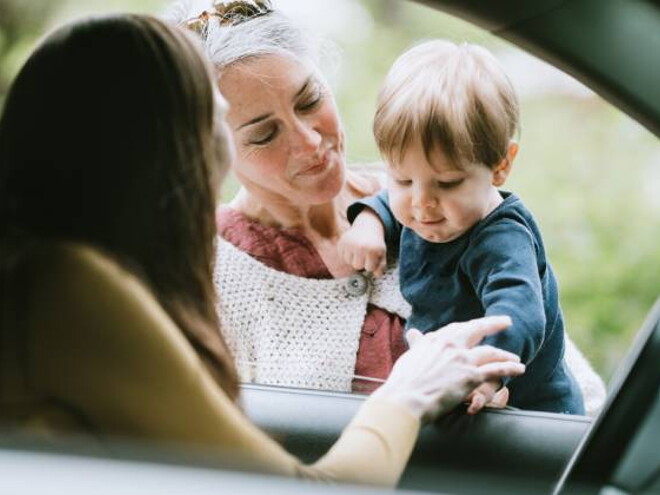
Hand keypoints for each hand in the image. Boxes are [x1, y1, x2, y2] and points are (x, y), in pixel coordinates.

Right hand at [338, 209, 386, 276]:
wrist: (367, 226)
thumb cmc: (375, 243)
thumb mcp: (382, 253)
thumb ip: (381, 266)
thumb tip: (377, 275)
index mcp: (372, 250)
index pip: (369, 268)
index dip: (371, 264)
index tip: (373, 257)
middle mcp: (360, 247)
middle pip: (357, 266)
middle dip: (362, 262)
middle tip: (365, 253)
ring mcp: (349, 244)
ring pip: (348, 262)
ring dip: (353, 258)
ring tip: (359, 250)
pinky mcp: (342, 242)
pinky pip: (342, 256)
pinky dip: (347, 254)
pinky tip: (352, 247)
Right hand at [373, 316, 524, 421]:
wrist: (407, 398)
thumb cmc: (404, 382)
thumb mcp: (409, 356)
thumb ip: (417, 344)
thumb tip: (413, 333)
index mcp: (435, 339)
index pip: (457, 328)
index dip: (469, 326)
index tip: (477, 325)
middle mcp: (450, 345)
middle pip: (477, 330)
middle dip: (493, 324)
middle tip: (505, 321)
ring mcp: (462, 360)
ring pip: (490, 352)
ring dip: (505, 354)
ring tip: (515, 357)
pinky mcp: (471, 376)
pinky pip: (496, 370)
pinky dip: (510, 368)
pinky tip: (520, 368)